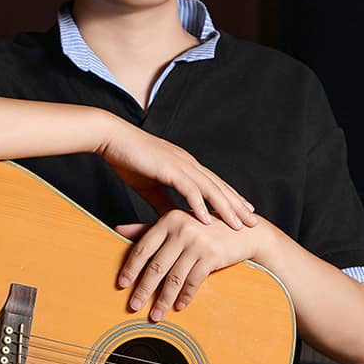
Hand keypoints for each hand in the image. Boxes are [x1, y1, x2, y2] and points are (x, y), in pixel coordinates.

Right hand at [98, 118, 256, 230]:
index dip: (230, 199)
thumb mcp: (149, 187)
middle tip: (253, 222)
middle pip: (219, 187)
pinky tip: (207, 220)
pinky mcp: (168, 168)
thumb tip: (175, 219)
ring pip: (209, 189)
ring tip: (238, 225)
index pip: (214, 185)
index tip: (243, 213)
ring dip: (225, 208)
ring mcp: (180, 164)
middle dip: (237, 206)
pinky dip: (199, 204)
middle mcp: (188, 164)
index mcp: (185, 166)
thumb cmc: (128, 160)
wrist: (111, 138)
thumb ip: (163, 203)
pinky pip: (188, 189)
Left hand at [116, 210, 262, 321]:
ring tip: (155, 315)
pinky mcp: (212, 256)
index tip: (122, 285)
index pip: (143, 247)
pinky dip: (185, 297)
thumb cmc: (204, 227)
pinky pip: (193, 282)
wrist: (242, 230)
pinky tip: (178, 307)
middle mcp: (182, 229)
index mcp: (169, 219)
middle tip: (133, 306)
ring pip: (175, 278)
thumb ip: (147, 228)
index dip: (131, 268)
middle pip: (157, 266)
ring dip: (163, 300)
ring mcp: (198, 243)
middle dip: (144, 290)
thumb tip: (117, 230)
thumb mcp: (176, 223)